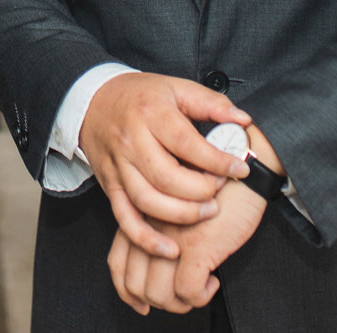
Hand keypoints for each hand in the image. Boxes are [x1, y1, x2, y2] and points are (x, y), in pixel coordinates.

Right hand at [79, 72, 250, 257]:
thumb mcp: (176, 88)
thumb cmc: (140, 96)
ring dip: (181, 215)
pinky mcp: (110, 186)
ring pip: (148, 201)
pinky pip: (124, 218)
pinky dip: (145, 238)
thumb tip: (242, 120)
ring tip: (206, 212)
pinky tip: (169, 249)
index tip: (239, 170)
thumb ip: (211, 103)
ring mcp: (118, 166)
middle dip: (201, 191)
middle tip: (219, 190)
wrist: (93, 102)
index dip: (217, 161)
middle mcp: (131, 141)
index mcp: (151, 114)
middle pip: (167, 177)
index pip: (186, 143)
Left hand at [107, 173, 268, 314]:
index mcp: (141, 214)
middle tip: (181, 298)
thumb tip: (154, 270)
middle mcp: (150, 226)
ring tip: (199, 291)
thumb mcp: (175, 204)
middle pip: (135, 283)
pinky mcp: (198, 245)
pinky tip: (212, 282)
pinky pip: (188, 290)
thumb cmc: (215, 187)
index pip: (117, 262)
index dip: (127, 290)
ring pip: (159, 293)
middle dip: (158, 301)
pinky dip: (200, 296)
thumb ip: (158, 227)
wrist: (244, 173)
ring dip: (180, 303)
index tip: (142, 304)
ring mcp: (172, 236)